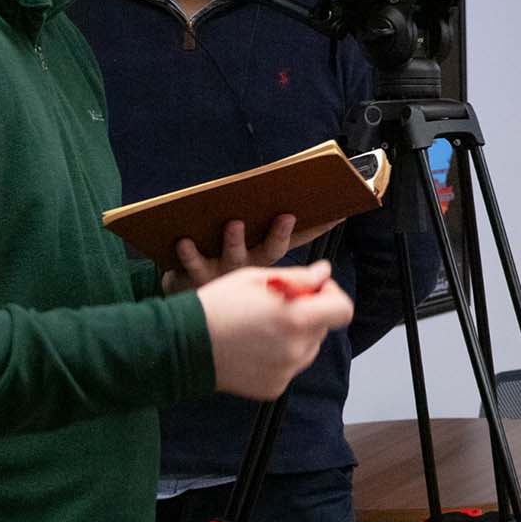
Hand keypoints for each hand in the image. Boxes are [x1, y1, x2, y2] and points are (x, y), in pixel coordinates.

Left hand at [161, 214, 341, 290]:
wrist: (186, 317)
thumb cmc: (217, 273)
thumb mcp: (244, 254)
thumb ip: (264, 232)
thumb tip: (287, 204)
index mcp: (265, 258)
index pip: (297, 239)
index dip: (317, 227)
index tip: (336, 212)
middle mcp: (251, 267)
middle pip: (270, 249)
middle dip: (279, 233)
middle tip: (286, 217)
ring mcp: (226, 271)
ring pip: (234, 254)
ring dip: (235, 239)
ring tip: (234, 224)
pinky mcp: (197, 275)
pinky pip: (193, 264)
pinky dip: (188, 253)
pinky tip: (184, 240)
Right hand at [199, 261, 355, 399]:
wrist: (181, 346)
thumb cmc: (216, 305)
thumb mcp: (256, 279)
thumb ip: (298, 277)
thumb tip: (324, 274)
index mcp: (295, 319)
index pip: (343, 310)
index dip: (332, 296)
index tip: (314, 289)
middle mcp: (295, 350)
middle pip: (323, 328)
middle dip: (308, 313)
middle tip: (277, 305)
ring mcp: (285, 372)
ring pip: (308, 348)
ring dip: (295, 334)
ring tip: (261, 326)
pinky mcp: (273, 388)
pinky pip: (290, 366)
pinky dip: (280, 355)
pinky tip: (253, 346)